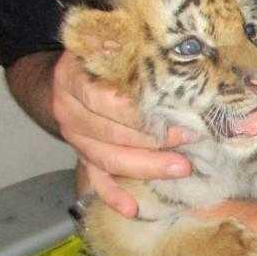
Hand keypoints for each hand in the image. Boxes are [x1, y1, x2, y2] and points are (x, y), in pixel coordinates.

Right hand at [52, 50, 194, 216]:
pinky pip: (96, 180)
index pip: (106, 101)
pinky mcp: (82, 157)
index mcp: (73, 79)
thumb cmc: (101, 58)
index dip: (140, 112)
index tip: (175, 115)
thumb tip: (185, 60)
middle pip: (111, 134)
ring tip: (181, 168)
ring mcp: (73, 138)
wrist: (66, 78)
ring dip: (146, 167)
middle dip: (153, 141)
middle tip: (190, 142)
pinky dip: (113, 196)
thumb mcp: (111, 45)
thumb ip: (135, 54)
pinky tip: (132, 210)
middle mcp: (68, 111)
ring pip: (108, 159)